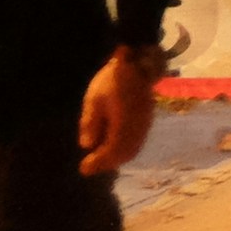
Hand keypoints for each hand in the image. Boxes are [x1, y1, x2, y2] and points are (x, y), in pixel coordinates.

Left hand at [78, 48, 151, 175]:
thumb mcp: (94, 99)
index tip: (83, 168)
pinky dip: (125, 149)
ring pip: (133, 148)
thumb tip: (87, 145)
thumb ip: (91, 123)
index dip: (98, 162)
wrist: (138, 61)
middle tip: (88, 166)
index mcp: (124, 123)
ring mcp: (145, 122)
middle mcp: (138, 126)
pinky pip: (138, 141)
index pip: (112, 150)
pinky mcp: (147, 118)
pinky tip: (114, 147)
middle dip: (107, 163)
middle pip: (124, 153)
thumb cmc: (112, 80)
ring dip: (117, 157)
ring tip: (100, 159)